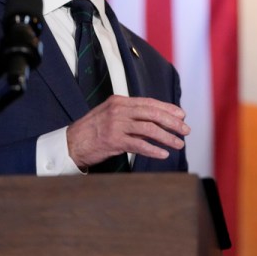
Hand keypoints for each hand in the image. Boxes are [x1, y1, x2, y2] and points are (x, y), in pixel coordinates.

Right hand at [66, 95, 189, 168]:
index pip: (150, 103)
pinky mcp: (113, 141)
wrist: (71, 143)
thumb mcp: (111, 115)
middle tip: (186, 130)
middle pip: (153, 114)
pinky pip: (139, 145)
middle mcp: (119, 110)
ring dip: (167, 137)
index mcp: (120, 101)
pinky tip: (163, 154)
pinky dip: (153, 150)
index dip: (168, 109)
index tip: (182, 115)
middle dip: (172, 122)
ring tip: (179, 144)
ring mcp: (116, 125)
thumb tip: (156, 120)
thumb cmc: (93, 130)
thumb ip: (131, 115)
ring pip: (149, 129)